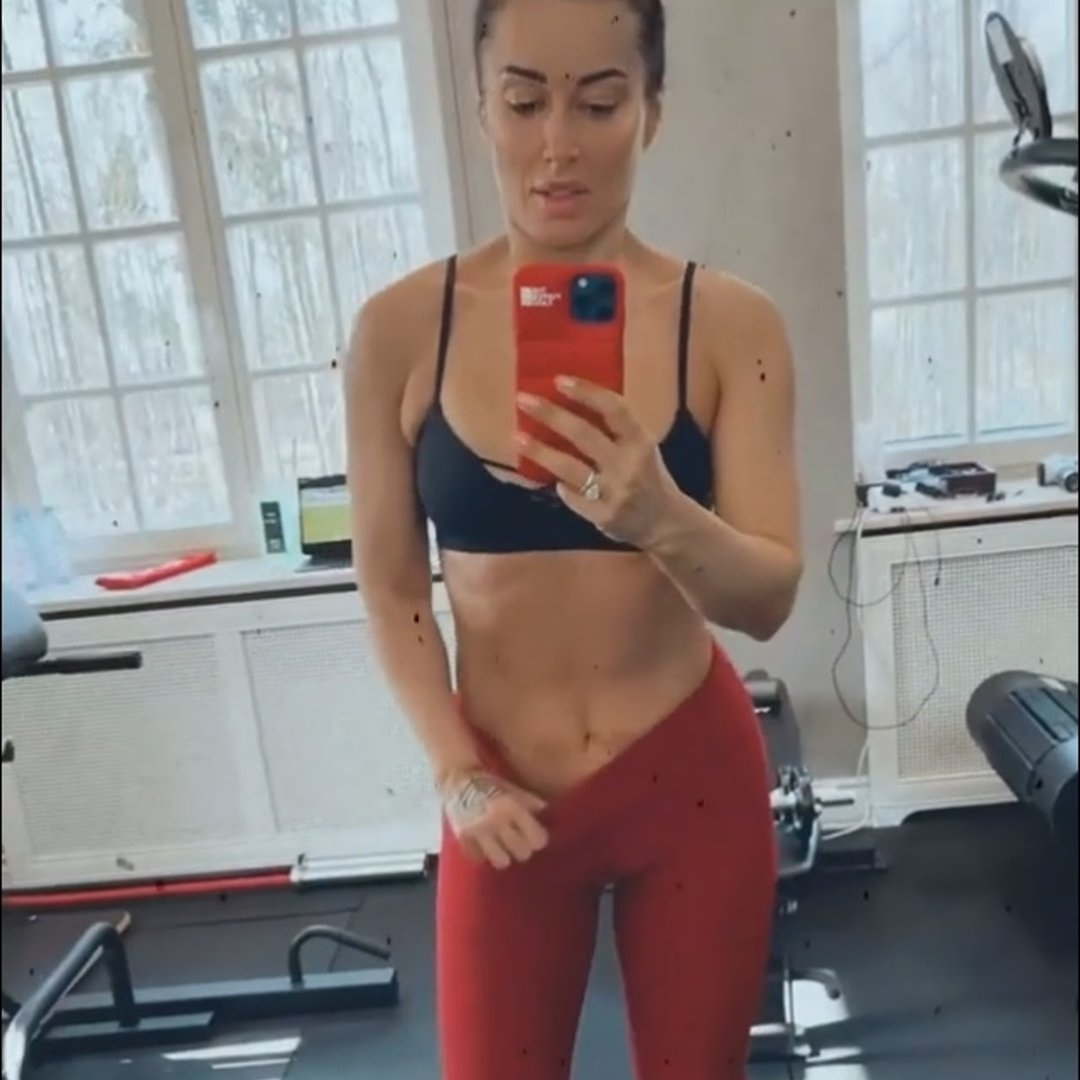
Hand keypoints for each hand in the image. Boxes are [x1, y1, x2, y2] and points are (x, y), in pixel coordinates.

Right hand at [439, 767, 548, 869]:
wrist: (457, 780)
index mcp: (512, 807)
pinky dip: (484, 855)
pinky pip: (480, 859)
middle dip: (523, 848)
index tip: (536, 835)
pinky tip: (485, 845)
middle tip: (519, 841)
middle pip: (522, 853)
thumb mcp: (512, 788)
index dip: (538, 838)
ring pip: (501, 862)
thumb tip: (545, 810)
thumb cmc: (489, 783)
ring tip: (502, 847)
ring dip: (504, 855)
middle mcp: (497, 822)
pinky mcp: (463, 839)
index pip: (537, 839)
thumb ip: (529, 801)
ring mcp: (479, 832)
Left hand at [515, 376, 683, 548]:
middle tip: (523, 400)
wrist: (666, 523)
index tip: (558, 380)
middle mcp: (629, 465)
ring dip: (539, 451)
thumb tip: (574, 400)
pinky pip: (571, 496)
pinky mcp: (603, 516)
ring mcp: (614, 492)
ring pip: (568, 468)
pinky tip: (549, 478)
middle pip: (583, 434)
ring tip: (518, 437)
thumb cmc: (649, 477)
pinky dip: (559, 485)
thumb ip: (617, 429)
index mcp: (641, 441)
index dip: (586, 392)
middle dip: (550, 414)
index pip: (614, 409)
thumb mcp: (642, 447)